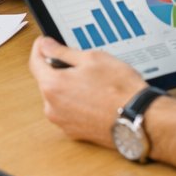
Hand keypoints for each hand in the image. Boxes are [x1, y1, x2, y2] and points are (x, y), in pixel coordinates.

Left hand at [28, 36, 148, 148]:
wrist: (141, 120)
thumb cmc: (120, 89)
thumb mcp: (92, 58)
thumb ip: (63, 51)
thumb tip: (45, 45)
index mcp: (52, 86)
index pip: (35, 61)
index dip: (41, 48)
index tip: (46, 42)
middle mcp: (52, 108)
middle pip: (47, 80)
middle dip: (59, 69)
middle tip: (81, 63)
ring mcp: (63, 123)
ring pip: (59, 97)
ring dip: (69, 87)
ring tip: (94, 82)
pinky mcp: (75, 133)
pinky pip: (69, 111)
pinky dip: (77, 103)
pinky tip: (96, 97)